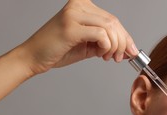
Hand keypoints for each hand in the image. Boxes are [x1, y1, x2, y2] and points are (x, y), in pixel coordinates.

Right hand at [19, 0, 137, 74]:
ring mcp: (73, 14)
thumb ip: (106, 43)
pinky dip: (106, 47)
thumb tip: (128, 49)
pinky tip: (101, 54)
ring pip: (109, 28)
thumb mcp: (88, 45)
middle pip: (113, 22)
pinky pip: (101, 35)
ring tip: (108, 57)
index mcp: (82, 5)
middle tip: (120, 57)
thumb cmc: (58, 50)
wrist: (34, 57)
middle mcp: (78, 5)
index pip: (112, 18)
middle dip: (123, 43)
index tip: (132, 50)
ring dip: (115, 47)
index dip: (125, 36)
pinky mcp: (71, 27)